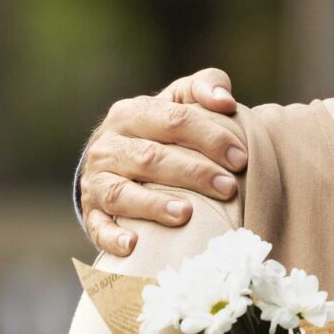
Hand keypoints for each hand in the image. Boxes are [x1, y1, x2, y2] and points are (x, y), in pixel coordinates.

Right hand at [77, 67, 246, 256]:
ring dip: (153, 205)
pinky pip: (98, 226)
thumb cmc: (160, 131)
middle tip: (228, 188)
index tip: (242, 158)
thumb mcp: (178, 102)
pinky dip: (112, 236)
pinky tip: (133, 246)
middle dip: (193, 173)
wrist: (113, 160)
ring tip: (186, 215)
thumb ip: (204, 88)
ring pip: (122, 192)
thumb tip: (226, 101)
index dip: (210, 138)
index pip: (174, 120)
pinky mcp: (92, 212)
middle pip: (151, 158)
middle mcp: (109, 145)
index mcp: (132, 113)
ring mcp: (96, 180)